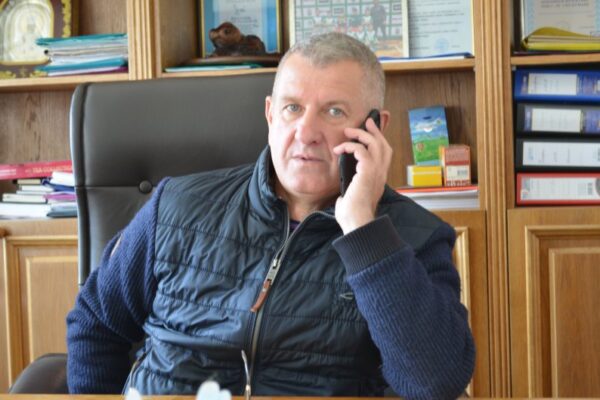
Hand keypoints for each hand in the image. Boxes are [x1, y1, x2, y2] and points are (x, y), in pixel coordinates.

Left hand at [333, 117, 391, 233]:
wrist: (357, 223)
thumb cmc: (353, 216)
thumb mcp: (351, 201)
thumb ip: (350, 195)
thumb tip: (342, 196)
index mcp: (378, 180)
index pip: (384, 156)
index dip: (379, 142)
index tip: (370, 133)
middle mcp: (380, 174)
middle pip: (384, 146)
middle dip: (375, 132)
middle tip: (366, 122)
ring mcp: (376, 173)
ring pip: (375, 144)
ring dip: (361, 134)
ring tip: (348, 131)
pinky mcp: (367, 172)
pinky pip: (361, 150)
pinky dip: (350, 146)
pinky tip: (340, 149)